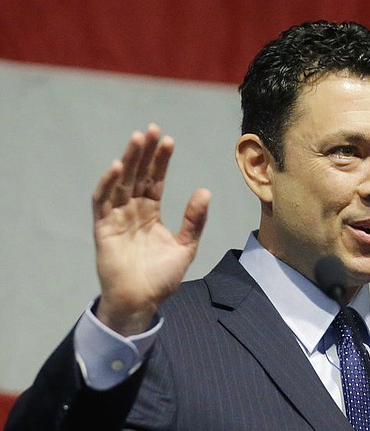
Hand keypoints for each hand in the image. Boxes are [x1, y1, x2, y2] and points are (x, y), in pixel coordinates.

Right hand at [93, 124, 210, 335]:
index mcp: (151, 213)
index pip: (155, 180)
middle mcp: (133, 211)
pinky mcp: (103, 228)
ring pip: (121, 182)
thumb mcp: (185, 246)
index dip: (161, 160)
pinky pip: (103, 201)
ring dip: (127, 160)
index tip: (168, 140)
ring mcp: (117, 218)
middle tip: (152, 129)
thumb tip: (205, 191)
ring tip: (137, 139)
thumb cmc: (161, 278)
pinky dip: (107, 184)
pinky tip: (116, 167)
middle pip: (138, 175)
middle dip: (144, 152)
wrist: (142, 301)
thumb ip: (194, 220)